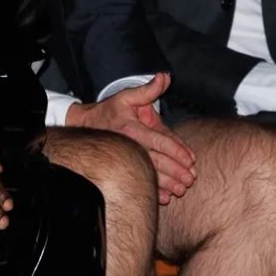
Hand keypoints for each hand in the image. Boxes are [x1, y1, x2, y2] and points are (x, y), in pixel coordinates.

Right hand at [66, 73, 196, 203]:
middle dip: (176, 171)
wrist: (85, 125)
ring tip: (182, 190)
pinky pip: (138, 180)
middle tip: (191, 179)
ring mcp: (124, 159)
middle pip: (157, 161)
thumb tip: (165, 77)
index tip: (191, 159)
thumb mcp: (127, 96)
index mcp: (132, 129)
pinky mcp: (122, 167)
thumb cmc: (110, 110)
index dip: (177, 150)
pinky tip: (165, 198)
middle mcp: (129, 146)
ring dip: (167, 184)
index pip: (159, 141)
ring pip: (149, 174)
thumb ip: (148, 90)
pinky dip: (152, 191)